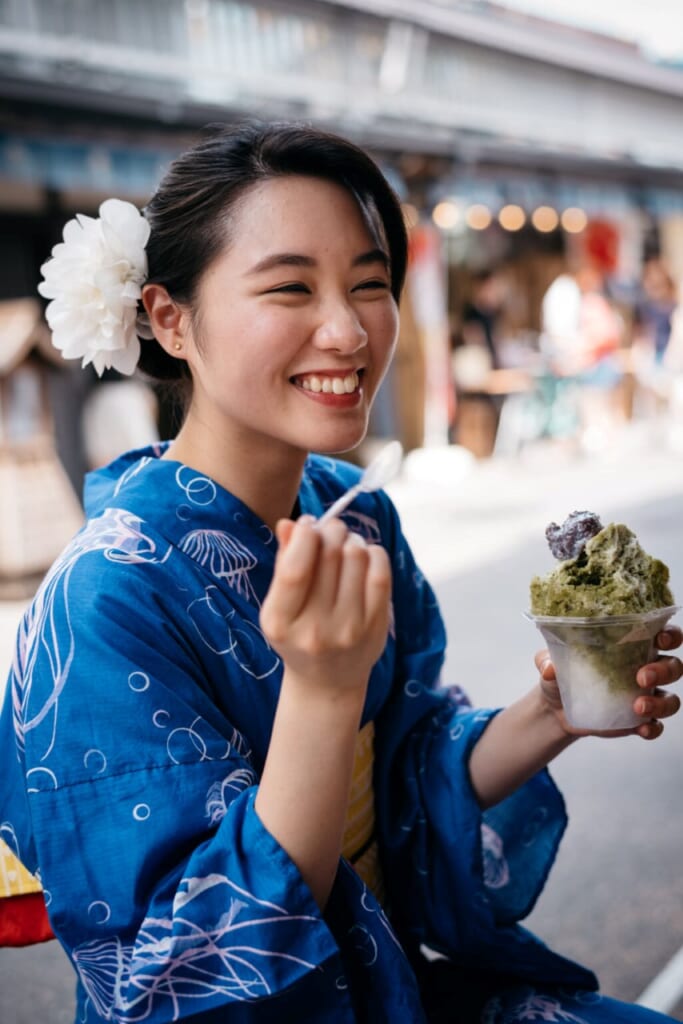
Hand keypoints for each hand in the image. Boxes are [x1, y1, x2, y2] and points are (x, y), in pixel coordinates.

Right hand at [259, 516, 391, 698]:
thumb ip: (284, 563)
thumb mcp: (279, 606)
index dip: (304, 536)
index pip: (295, 569)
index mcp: (280, 623)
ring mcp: (349, 629)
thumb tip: (289, 523)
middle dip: (330, 530)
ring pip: (356, 556)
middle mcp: (315, 630)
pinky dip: (373, 552)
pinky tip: (364, 555)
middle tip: (329, 529)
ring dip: (351, 539)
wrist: (327, 682)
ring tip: (345, 545)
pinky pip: (380, 571)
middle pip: (329, 556)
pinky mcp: (376, 626)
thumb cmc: (298, 634)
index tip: (307, 523)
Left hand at [535, 626, 682, 739]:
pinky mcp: (638, 721)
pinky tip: (641, 728)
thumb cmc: (560, 674)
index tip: (659, 638)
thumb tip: (549, 668)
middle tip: (641, 677)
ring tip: (638, 706)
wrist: (555, 709)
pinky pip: (656, 725)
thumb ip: (547, 660)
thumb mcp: (550, 662)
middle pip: (673, 666)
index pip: (663, 634)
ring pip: (671, 699)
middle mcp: (646, 668)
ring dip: (661, 703)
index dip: (670, 635)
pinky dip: (653, 728)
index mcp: (631, 645)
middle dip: (664, 670)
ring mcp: (645, 696)